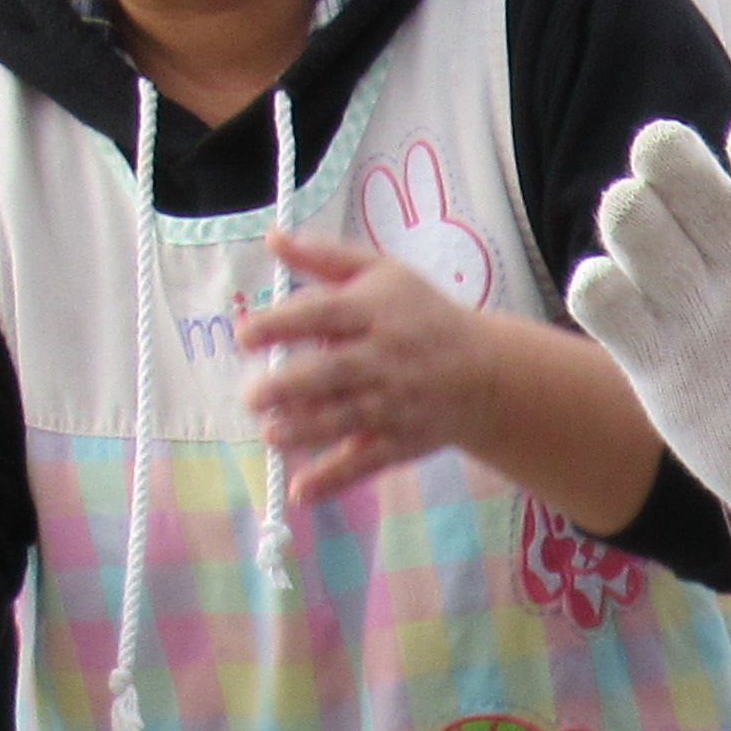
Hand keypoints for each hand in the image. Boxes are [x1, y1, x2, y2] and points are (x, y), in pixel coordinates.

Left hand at [239, 228, 513, 506]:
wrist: (486, 373)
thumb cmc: (423, 315)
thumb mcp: (381, 272)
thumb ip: (324, 257)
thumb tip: (271, 238)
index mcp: (376, 312)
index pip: (323, 315)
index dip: (282, 325)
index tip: (244, 336)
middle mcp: (384, 359)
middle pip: (333, 372)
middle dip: (291, 386)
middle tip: (253, 395)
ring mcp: (394, 405)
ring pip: (346, 419)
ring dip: (306, 430)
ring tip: (271, 433)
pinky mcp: (401, 441)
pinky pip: (365, 462)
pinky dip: (334, 479)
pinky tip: (300, 491)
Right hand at [564, 114, 730, 568]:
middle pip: (668, 156)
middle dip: (669, 161)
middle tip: (705, 221)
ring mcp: (692, 298)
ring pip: (625, 214)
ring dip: (632, 222)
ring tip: (679, 279)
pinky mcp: (656, 358)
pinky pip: (595, 297)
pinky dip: (600, 291)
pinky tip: (642, 320)